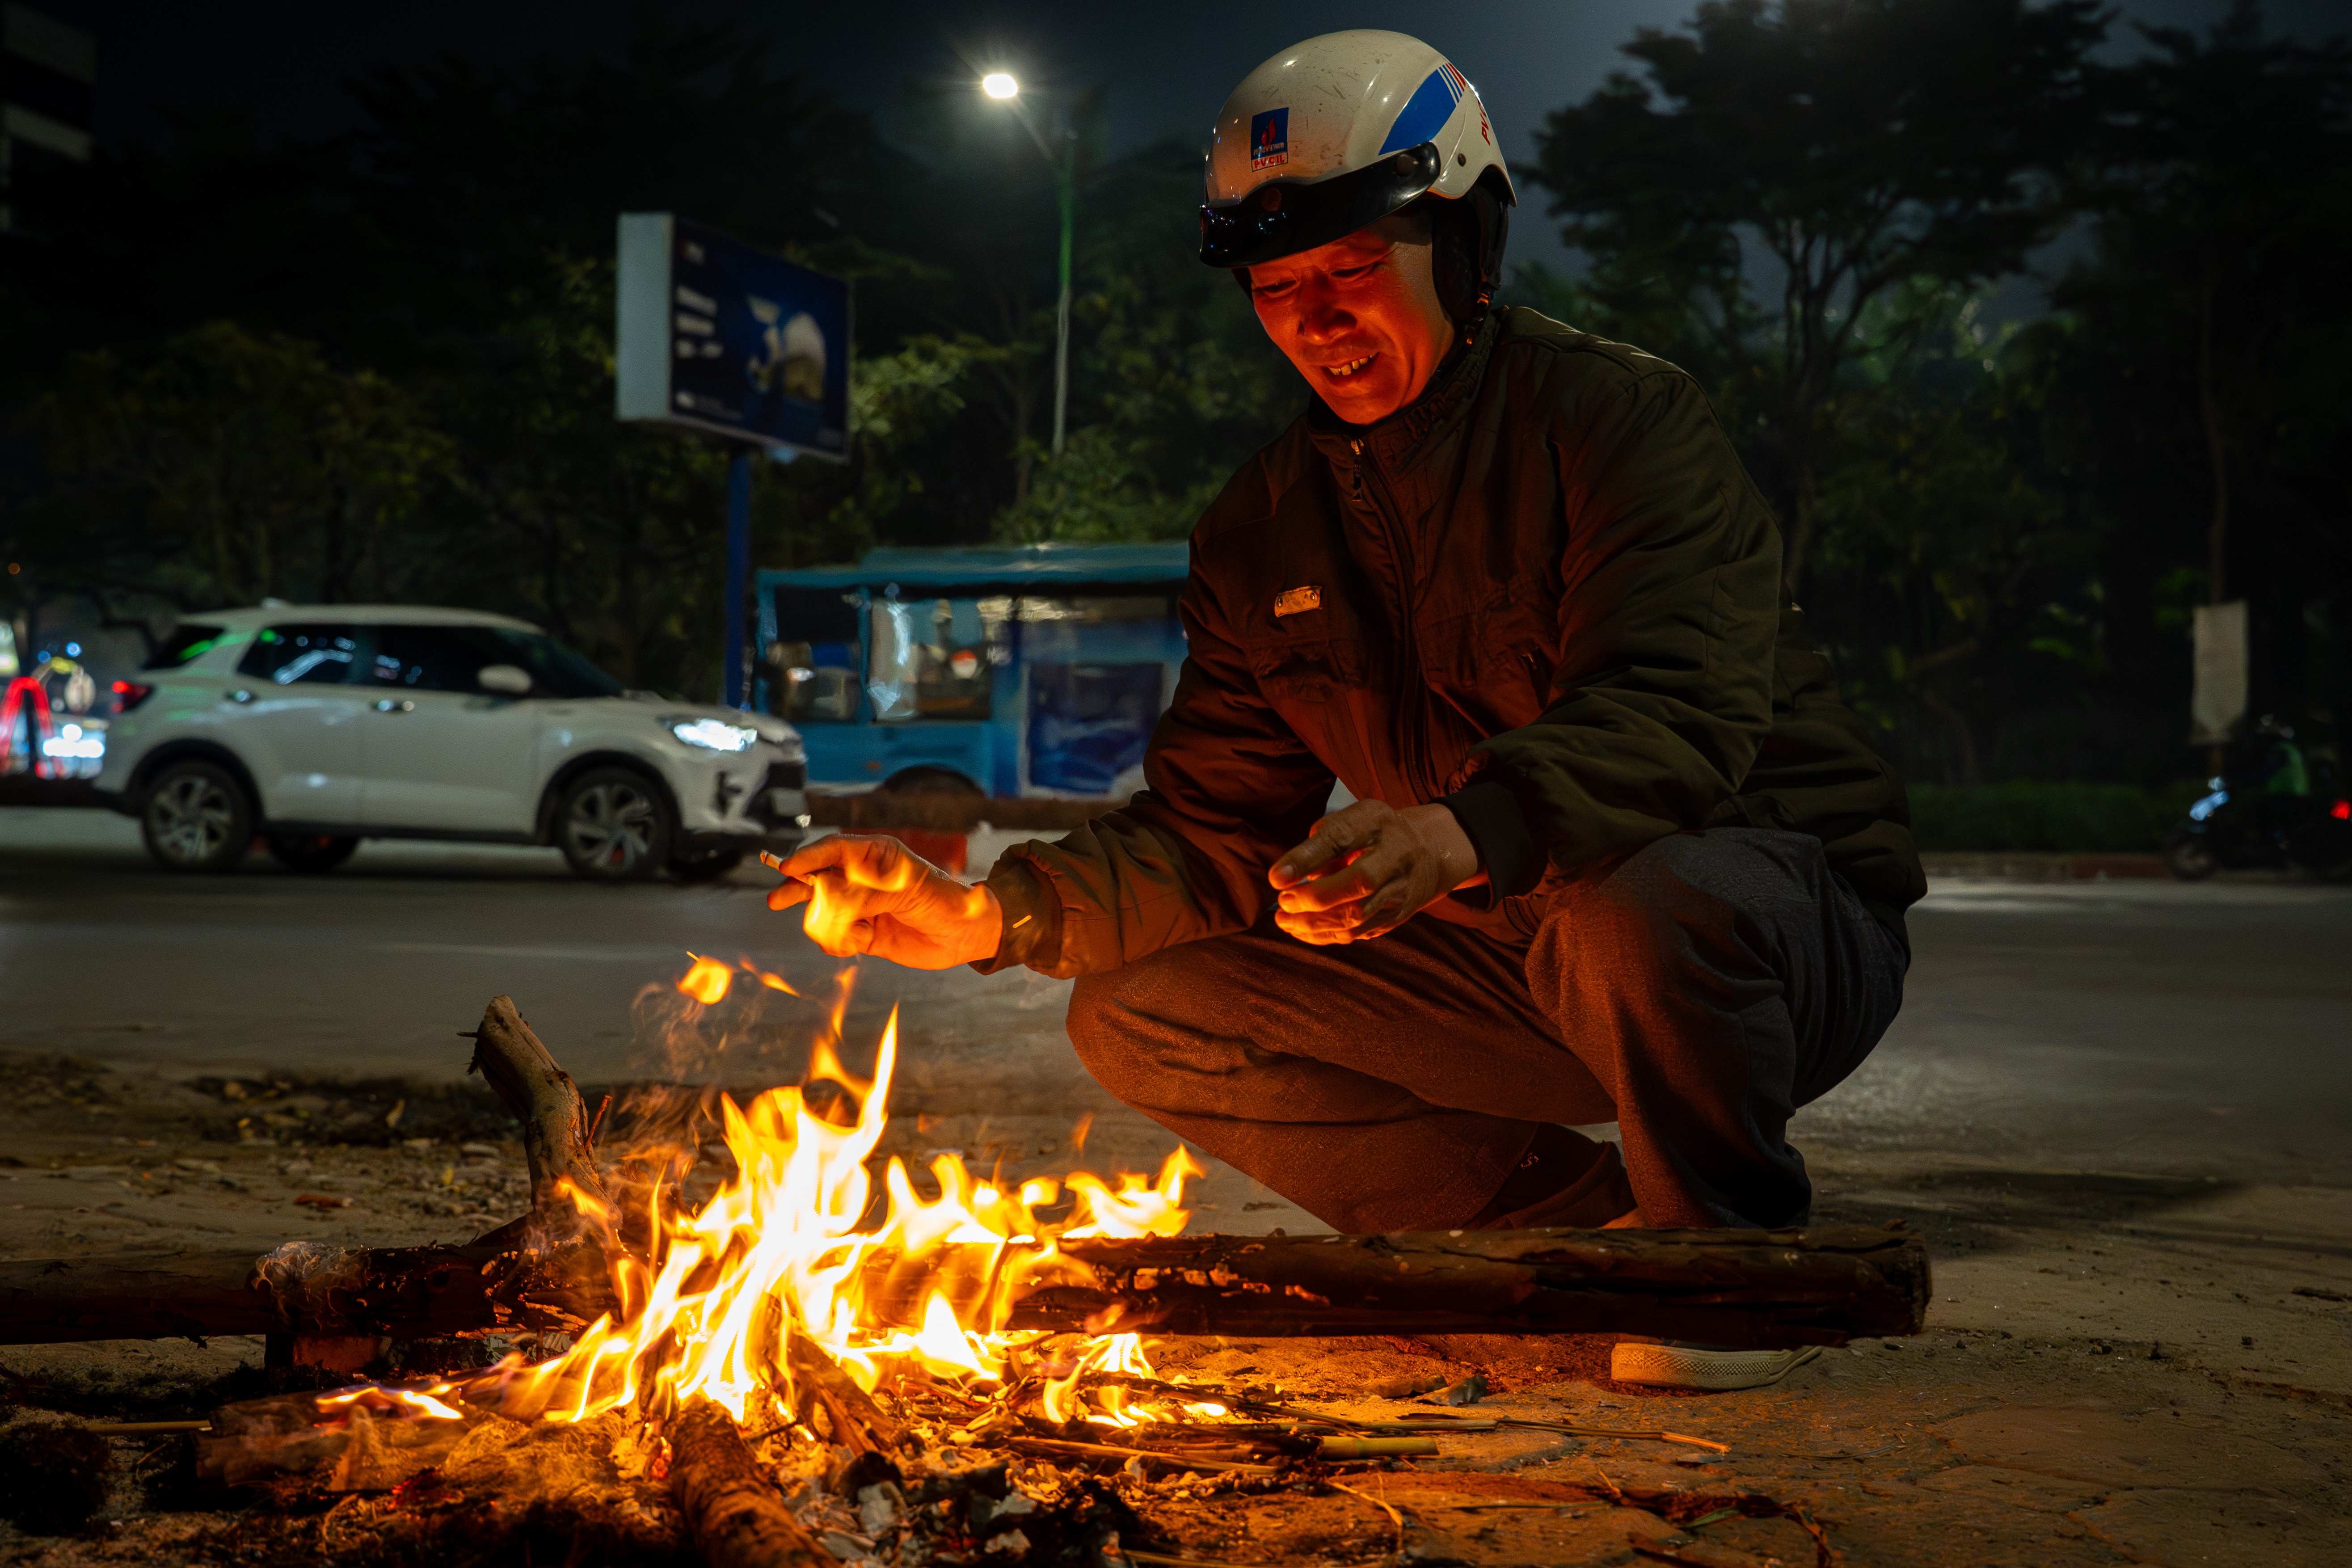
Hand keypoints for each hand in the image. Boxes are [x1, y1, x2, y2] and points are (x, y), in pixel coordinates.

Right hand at [766, 834, 1001, 967]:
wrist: (966, 934)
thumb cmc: (943, 900)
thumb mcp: (904, 890)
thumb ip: (864, 892)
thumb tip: (828, 895)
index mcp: (875, 854)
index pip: (833, 849)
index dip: (807, 858)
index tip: (786, 868)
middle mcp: (864, 878)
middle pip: (817, 879)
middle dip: (799, 890)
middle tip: (777, 900)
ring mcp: (862, 906)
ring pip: (823, 912)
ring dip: (830, 926)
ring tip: (853, 933)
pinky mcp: (864, 933)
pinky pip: (834, 938)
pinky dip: (841, 944)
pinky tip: (861, 943)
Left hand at [1267, 799, 1483, 944]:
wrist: (1430, 852)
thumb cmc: (1378, 832)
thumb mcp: (1355, 817)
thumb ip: (1325, 838)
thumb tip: (1291, 874)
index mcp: (1378, 825)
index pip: (1340, 839)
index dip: (1306, 859)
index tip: (1276, 878)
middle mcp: (1394, 860)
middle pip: (1357, 884)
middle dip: (1314, 898)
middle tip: (1283, 902)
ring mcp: (1398, 893)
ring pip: (1356, 917)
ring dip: (1314, 924)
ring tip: (1283, 920)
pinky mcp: (1394, 918)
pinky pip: (1357, 934)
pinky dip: (1325, 936)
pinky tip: (1300, 930)